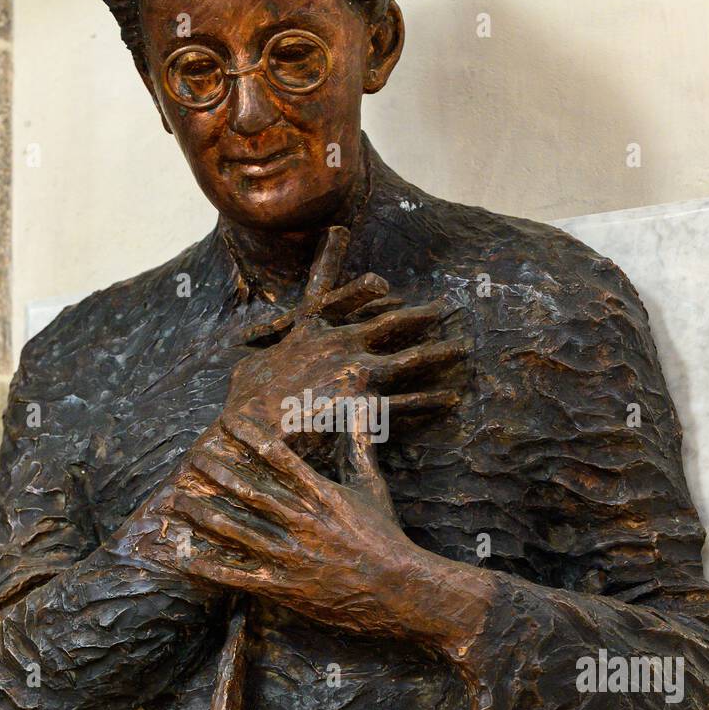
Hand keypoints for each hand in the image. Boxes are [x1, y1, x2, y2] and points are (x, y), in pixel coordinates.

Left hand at [158, 411, 446, 642]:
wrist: (402, 590)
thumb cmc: (387, 537)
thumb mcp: (375, 488)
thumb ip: (361, 447)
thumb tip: (363, 406)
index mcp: (322, 494)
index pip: (279, 457)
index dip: (250, 437)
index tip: (226, 422)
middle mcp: (302, 521)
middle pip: (250, 490)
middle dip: (218, 471)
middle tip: (191, 456)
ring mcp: (291, 555)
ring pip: (238, 530)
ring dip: (205, 514)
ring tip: (177, 500)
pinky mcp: (286, 587)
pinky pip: (240, 575)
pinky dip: (210, 567)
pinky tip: (186, 557)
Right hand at [225, 225, 467, 437]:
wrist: (251, 430)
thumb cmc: (247, 400)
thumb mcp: (252, 364)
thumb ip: (268, 351)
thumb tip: (261, 347)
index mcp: (312, 331)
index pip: (338, 294)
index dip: (361, 287)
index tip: (382, 279)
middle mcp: (340, 344)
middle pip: (388, 323)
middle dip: (416, 315)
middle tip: (442, 308)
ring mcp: (355, 372)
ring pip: (407, 359)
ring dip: (436, 354)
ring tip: (460, 349)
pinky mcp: (366, 404)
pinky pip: (406, 402)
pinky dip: (429, 401)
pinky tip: (449, 399)